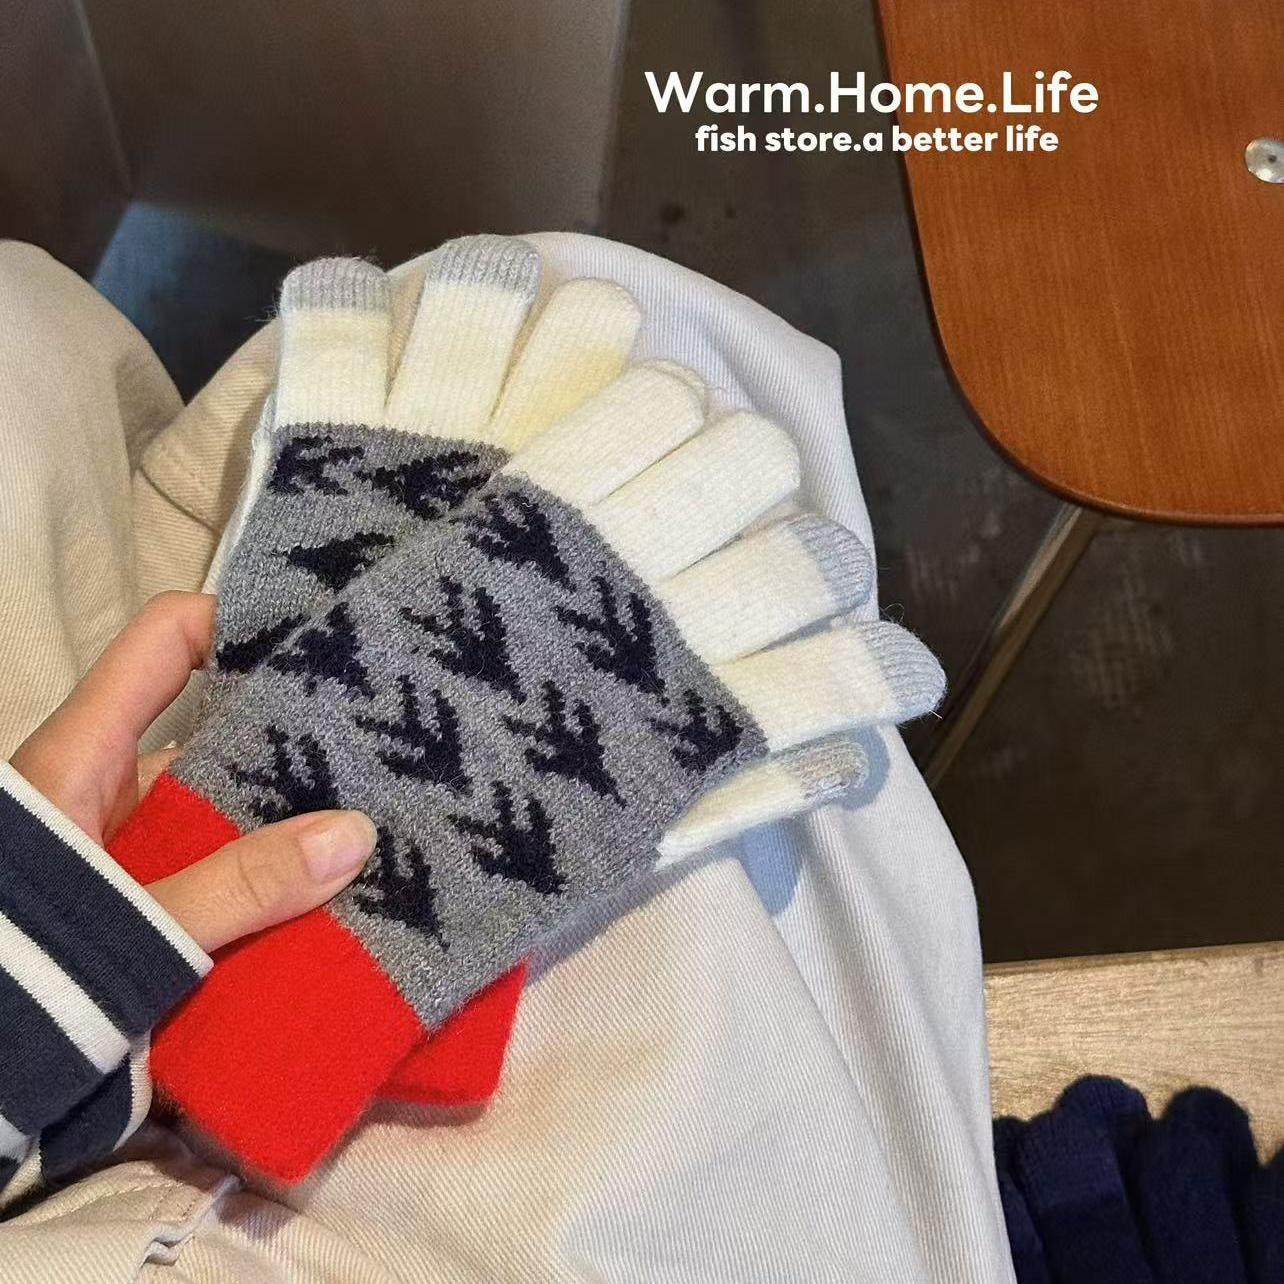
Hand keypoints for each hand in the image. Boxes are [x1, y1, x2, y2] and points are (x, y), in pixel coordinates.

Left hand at [10, 592, 374, 951]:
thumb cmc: (16, 976)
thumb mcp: (129, 926)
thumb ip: (239, 884)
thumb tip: (357, 832)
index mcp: (85, 755)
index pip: (166, 641)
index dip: (237, 619)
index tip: (325, 636)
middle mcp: (111, 787)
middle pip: (214, 728)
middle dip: (297, 733)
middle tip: (387, 741)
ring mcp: (129, 847)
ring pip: (224, 806)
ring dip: (290, 817)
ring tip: (383, 818)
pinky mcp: (144, 903)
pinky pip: (220, 868)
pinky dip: (270, 875)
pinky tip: (337, 889)